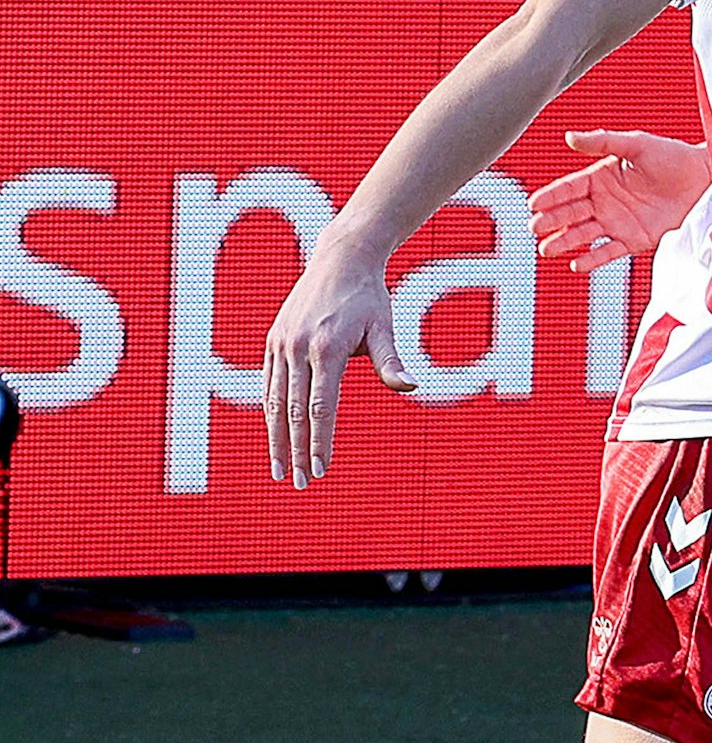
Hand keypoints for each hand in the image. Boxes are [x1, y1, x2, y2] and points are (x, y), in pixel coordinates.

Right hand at [263, 245, 414, 488]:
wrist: (341, 260)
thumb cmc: (369, 297)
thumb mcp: (384, 327)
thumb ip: (391, 360)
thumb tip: (410, 387)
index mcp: (326, 348)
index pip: (320, 406)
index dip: (319, 440)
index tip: (321, 469)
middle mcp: (298, 348)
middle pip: (293, 411)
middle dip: (297, 450)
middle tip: (301, 482)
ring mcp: (282, 344)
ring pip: (274, 401)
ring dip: (277, 439)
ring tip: (281, 469)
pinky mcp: (274, 341)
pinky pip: (269, 384)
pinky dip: (270, 412)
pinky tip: (275, 435)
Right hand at [528, 128, 709, 271]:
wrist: (704, 178)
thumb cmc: (672, 156)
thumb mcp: (636, 144)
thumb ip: (603, 141)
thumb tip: (569, 136)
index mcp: (601, 177)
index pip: (569, 188)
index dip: (550, 196)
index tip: (532, 204)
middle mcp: (604, 201)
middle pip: (571, 213)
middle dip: (551, 220)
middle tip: (534, 227)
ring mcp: (617, 222)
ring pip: (584, 234)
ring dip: (564, 241)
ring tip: (546, 249)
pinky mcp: (634, 239)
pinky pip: (609, 251)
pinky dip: (593, 259)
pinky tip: (577, 264)